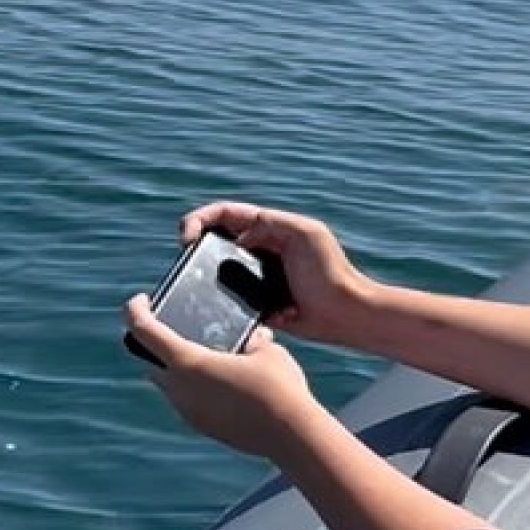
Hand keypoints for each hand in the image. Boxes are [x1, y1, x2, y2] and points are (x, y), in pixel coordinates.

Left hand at [123, 293, 325, 459]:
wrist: (291, 436)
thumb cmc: (277, 387)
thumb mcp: (267, 349)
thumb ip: (253, 338)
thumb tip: (254, 336)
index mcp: (188, 362)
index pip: (144, 331)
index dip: (135, 311)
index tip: (139, 301)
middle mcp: (180, 389)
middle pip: (149, 360)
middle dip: (153, 342)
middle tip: (171, 327)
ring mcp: (189, 412)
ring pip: (167, 384)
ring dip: (174, 367)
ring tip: (199, 353)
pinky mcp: (202, 426)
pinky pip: (186, 401)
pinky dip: (191, 387)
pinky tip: (217, 380)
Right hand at [179, 202, 376, 345]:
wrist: (345, 315)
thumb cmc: (331, 273)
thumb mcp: (304, 233)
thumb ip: (271, 223)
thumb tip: (237, 236)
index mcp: (269, 228)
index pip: (226, 214)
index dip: (201, 218)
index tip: (187, 235)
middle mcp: (260, 249)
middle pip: (216, 239)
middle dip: (195, 243)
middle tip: (184, 256)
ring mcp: (257, 277)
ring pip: (219, 270)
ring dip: (203, 273)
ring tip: (190, 280)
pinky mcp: (258, 303)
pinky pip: (229, 299)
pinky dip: (218, 299)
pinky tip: (210, 303)